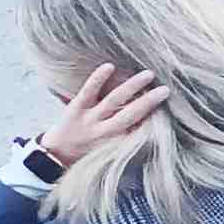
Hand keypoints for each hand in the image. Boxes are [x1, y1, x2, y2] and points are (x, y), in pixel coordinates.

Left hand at [36, 61, 165, 166]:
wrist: (56, 156)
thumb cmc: (89, 153)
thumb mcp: (110, 153)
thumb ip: (127, 140)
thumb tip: (150, 126)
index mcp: (115, 143)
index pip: (138, 129)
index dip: (153, 118)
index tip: (168, 109)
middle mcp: (103, 130)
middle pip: (131, 114)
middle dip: (149, 101)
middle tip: (165, 89)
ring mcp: (89, 118)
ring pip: (114, 100)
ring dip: (132, 86)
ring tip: (148, 74)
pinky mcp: (75, 107)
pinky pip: (88, 91)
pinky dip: (98, 78)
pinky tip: (110, 66)